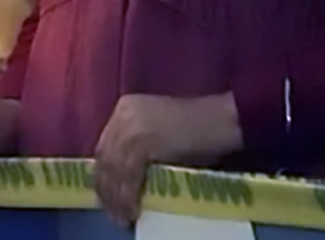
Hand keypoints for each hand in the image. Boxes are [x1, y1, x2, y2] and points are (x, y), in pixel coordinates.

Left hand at [94, 93, 242, 226]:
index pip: (104, 146)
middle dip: (106, 187)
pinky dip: (128, 194)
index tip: (105, 194)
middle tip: (112, 211)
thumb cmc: (197, 130)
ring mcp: (132, 127)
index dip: (102, 173)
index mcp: (125, 107)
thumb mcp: (158, 131)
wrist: (221, 120)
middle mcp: (123, 115)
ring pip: (114, 168)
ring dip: (116, 196)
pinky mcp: (143, 142)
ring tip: (122, 216)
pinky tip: (133, 209)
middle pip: (104, 157)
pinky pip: (129, 174)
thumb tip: (123, 178)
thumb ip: (139, 146)